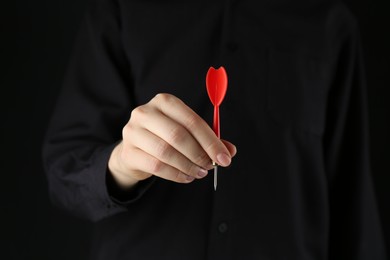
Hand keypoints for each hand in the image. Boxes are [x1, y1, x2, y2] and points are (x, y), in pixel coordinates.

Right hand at [108, 93, 236, 189]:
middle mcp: (145, 112)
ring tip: (199, 173)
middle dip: (199, 154)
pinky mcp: (128, 152)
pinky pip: (156, 166)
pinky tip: (186, 177)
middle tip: (211, 166)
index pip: (191, 120)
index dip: (210, 141)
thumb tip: (230, 151)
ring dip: (188, 165)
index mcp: (164, 101)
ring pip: (166, 152)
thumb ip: (208, 139)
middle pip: (178, 135)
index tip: (224, 158)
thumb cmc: (165, 137)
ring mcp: (133, 132)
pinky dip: (176, 174)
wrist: (135, 151)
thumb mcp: (186, 132)